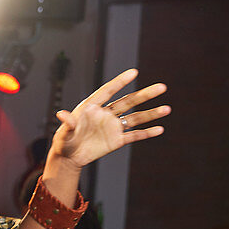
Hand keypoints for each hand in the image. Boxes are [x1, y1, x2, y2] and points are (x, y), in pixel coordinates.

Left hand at [51, 69, 169, 167]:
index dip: (120, 82)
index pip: (108, 91)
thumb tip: (62, 114)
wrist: (70, 157)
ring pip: (135, 118)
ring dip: (151, 114)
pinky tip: (160, 129)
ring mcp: (113, 127)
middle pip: (128, 101)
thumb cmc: (64, 141)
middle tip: (162, 87)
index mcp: (93, 107)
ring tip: (167, 108)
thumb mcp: (64, 133)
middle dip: (145, 95)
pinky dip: (146, 133)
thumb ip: (67, 123)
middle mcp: (106, 114)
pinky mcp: (117, 140)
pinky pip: (134, 135)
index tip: (134, 72)